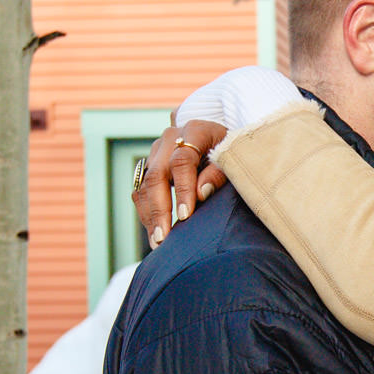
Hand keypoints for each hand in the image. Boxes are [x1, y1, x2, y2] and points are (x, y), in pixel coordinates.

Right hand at [133, 118, 228, 247]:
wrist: (219, 137)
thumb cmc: (230, 151)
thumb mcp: (232, 157)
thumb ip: (219, 173)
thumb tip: (201, 193)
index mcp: (194, 130)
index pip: (182, 161)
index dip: (183, 190)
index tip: (185, 216)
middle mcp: (170, 138)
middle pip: (157, 174)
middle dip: (160, 209)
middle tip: (164, 238)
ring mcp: (156, 152)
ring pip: (145, 185)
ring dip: (150, 215)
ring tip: (157, 243)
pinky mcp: (150, 166)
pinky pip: (140, 191)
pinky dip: (146, 213)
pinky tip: (154, 232)